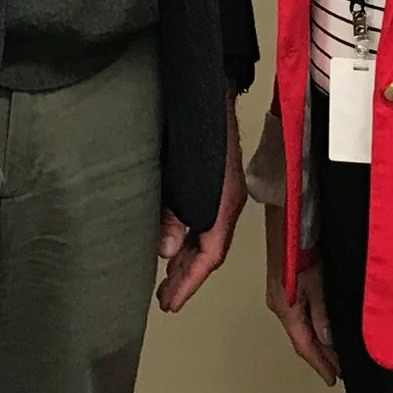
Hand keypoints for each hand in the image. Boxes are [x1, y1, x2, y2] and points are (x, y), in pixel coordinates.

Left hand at [157, 99, 247, 312]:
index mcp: (224, 203)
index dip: (189, 282)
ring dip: (186, 260)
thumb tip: (168, 249)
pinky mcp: (213, 183)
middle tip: (165, 298)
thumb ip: (176, 212)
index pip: (209, 255)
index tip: (170, 302)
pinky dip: (188, 240)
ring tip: (166, 279)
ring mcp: (222, 193)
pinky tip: (173, 244)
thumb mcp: (183, 174)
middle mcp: (227, 202)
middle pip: (209, 251)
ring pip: (206, 238)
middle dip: (187, 277)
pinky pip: (202, 222)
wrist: (209, 89)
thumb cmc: (199, 127)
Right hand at [263, 203, 337, 384]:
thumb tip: (328, 339)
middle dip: (319, 356)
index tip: (333, 378)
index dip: (320, 364)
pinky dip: (313, 324)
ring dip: (316, 341)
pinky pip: (300, 312)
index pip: (304, 345)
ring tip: (333, 354)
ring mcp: (281, 293)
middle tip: (337, 369)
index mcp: (285, 307)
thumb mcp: (316, 280)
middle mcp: (280, 303)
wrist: (285, 213)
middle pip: (301, 338)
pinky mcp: (285, 283)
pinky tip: (323, 326)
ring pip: (301, 326)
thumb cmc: (298, 240)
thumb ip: (322, 312)